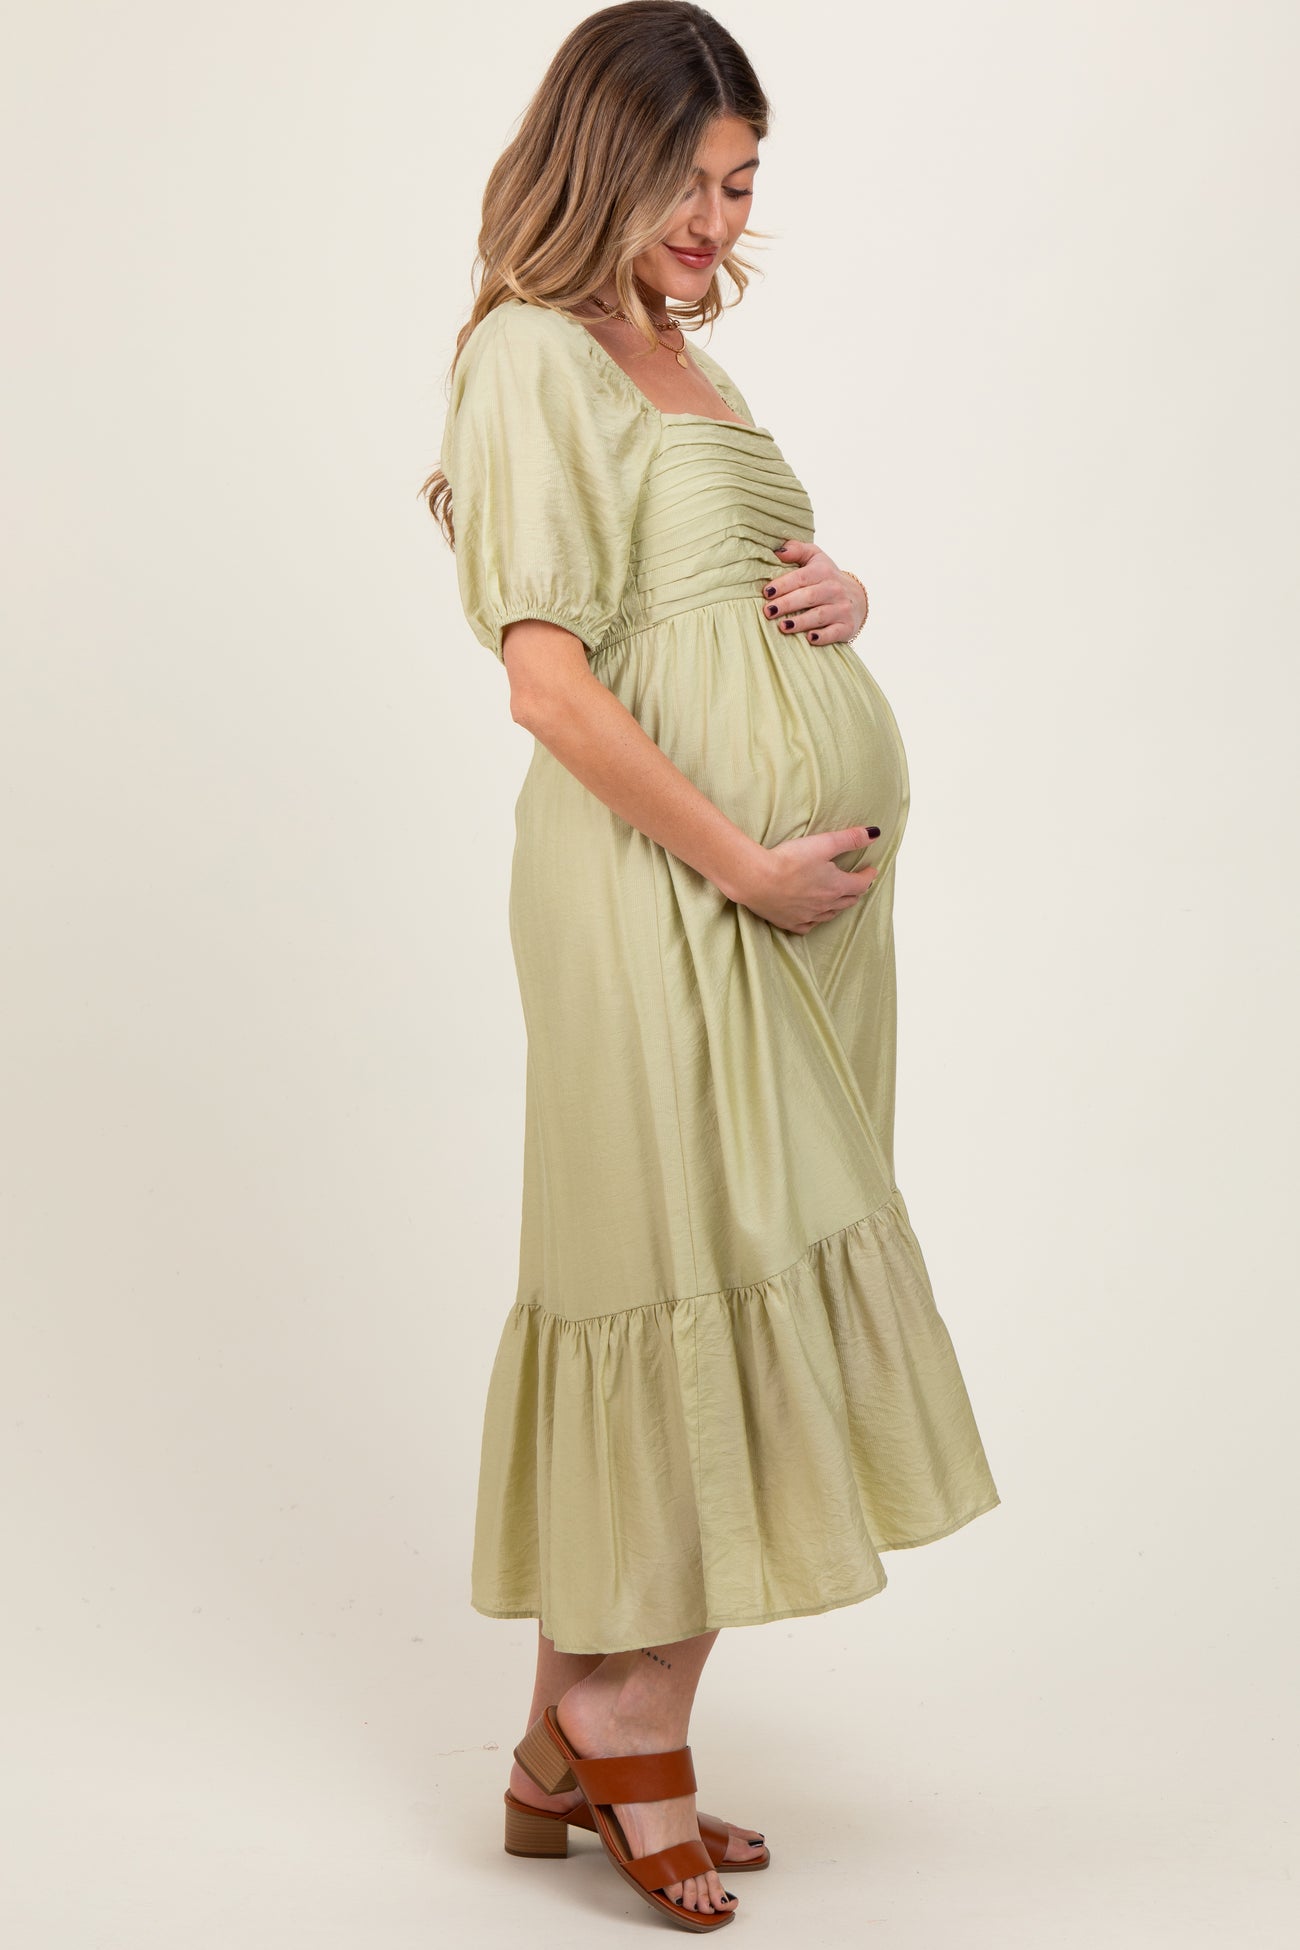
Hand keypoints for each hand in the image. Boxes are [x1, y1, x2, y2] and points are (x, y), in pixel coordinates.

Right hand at [736, 826, 880, 933]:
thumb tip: (874, 834)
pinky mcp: (790, 922)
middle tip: (858, 883)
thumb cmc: (788, 860)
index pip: (861, 884)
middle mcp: (825, 905)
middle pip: (848, 901)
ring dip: (839, 906)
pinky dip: (815, 921)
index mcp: (836, 886)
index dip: (868, 876)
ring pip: (831, 914)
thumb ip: (850, 838)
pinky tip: (813, 917)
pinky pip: (808, 926)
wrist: (756, 879)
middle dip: (856, 891)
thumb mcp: (823, 844)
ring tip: (840, 899)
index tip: (871, 870)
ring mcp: (808, 916)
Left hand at [759, 540, 866, 645]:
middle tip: (768, 611)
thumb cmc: (826, 578)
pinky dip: (823, 637)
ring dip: (801, 622)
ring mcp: (842, 608)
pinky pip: (835, 632)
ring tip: (783, 626)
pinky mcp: (847, 626)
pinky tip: (809, 639)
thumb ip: (796, 550)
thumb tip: (777, 551)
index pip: (801, 577)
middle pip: (808, 597)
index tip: (766, 593)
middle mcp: (834, 589)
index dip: (783, 585)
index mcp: (823, 571)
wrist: (856, 597)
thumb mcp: (815, 558)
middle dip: (787, 604)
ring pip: (819, 615)